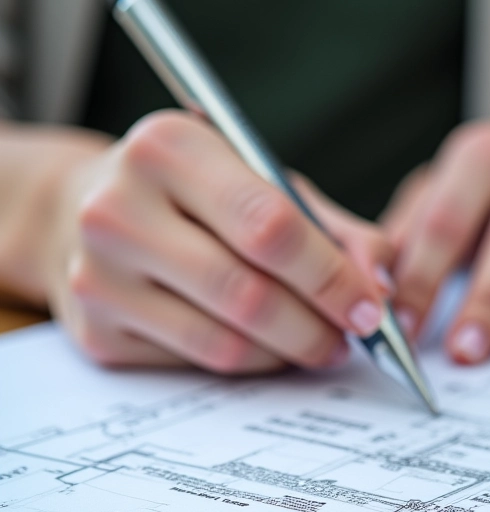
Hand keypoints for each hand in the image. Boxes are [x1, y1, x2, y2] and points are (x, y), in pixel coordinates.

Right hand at [45, 110, 392, 372]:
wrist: (86, 211)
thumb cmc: (195, 195)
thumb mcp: (263, 183)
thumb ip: (334, 230)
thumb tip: (381, 288)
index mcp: (170, 148)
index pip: (270, 226)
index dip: (332, 277)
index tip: (370, 309)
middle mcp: (118, 208)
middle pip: (248, 293)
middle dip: (317, 327)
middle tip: (350, 339)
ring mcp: (97, 275)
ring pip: (225, 341)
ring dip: (289, 352)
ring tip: (319, 344)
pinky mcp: (97, 332)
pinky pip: (198, 363)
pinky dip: (250, 363)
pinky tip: (267, 348)